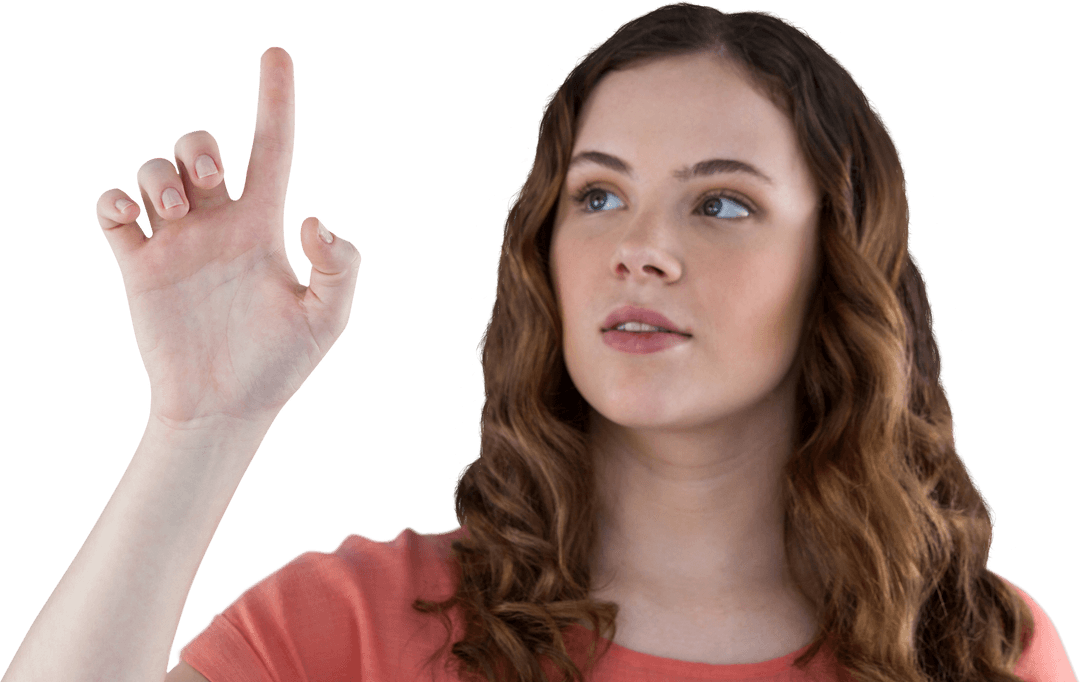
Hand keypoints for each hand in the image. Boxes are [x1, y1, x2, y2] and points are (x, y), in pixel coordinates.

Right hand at [95, 46, 360, 429]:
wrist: (225, 406)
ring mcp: (176, 243)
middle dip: (199, 148)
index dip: (275, 101)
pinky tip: (129, 217)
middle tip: (213, 185)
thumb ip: (340, 267)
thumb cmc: (281, 365)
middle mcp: (218, 225)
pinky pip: (112, 213)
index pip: (271, 149)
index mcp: (263, 227)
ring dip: (160, 176)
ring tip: (173, 212)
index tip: (276, 55)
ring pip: (154, 173)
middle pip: (200, 151)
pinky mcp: (138, 265)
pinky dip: (113, 201)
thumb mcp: (328, 319)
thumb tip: (315, 218)